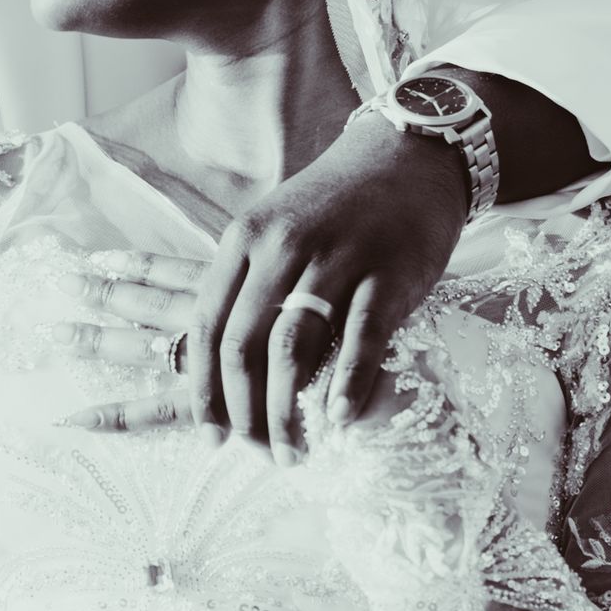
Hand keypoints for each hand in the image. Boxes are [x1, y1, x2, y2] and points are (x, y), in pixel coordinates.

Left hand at [80, 110, 469, 459]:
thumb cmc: (333, 207)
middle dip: (243, 411)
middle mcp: (283, 247)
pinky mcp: (389, 272)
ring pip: (295, 349)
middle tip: (254, 453)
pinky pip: (362, 337)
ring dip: (288, 411)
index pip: (207, 325)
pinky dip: (348, 384)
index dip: (203, 388)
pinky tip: (339, 421)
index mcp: (244, 239)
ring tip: (291, 453)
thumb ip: (246, 288)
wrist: (407, 157)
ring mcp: (337, 258)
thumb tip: (218, 370)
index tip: (208, 434)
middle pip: (243, 345)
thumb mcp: (273, 231)